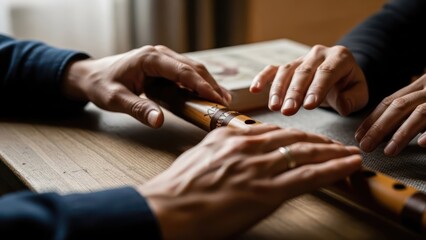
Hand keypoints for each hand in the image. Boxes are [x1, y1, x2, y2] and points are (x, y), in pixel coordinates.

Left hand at [63, 45, 230, 127]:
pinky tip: (207, 96)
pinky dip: (197, 85)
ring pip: (192, 70)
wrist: (90, 76)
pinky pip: (185, 74)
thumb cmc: (101, 84)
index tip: (216, 97)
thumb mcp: (116, 99)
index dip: (201, 84)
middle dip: (211, 84)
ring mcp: (162, 60)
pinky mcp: (163, 67)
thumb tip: (160, 121)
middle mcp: (159, 55)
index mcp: (149, 58)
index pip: (182, 71)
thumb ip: (138, 109)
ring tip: (222, 100)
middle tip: (225, 102)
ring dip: (207, 84)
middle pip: (192, 68)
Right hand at [139, 125, 361, 238]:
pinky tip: (348, 166)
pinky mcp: (267, 191)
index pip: (272, 131)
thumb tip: (234, 154)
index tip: (306, 139)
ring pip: (306, 153)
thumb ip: (220, 152)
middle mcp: (247, 146)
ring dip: (332, 153)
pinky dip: (333, 169)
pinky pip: (308, 176)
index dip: (294, 135)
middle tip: (335, 145)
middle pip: (293, 137)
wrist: (166, 210)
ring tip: (348, 154)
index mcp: (229, 138)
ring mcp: (258, 167)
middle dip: (318, 141)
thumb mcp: (198, 159)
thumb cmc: (176, 190)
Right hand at [250, 45, 367, 115]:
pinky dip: (263, 78)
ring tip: (274, 107)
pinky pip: (273, 69)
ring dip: (278, 90)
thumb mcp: (359, 94)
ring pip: (286, 71)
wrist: (341, 76)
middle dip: (294, 93)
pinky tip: (254, 89)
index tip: (309, 106)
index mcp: (340, 58)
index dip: (317, 89)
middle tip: (288, 111)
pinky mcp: (288, 65)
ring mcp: (301, 58)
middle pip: (303, 72)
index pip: (326, 73)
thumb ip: (352, 100)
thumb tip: (341, 105)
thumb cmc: (349, 87)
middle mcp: (318, 54)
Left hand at [356, 74, 425, 155]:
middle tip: (364, 146)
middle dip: (379, 127)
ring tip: (388, 151)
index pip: (390, 101)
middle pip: (399, 107)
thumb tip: (385, 126)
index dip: (372, 118)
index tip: (358, 135)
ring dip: (402, 133)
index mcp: (421, 85)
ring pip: (420, 113)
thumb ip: (411, 104)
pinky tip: (423, 144)